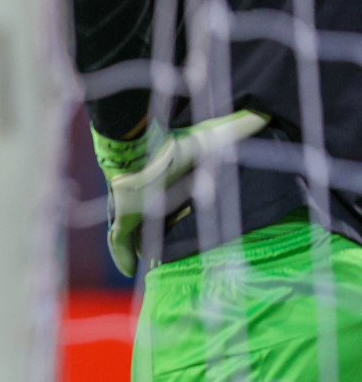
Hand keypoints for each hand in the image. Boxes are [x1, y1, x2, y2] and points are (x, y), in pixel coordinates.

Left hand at [92, 109, 269, 275]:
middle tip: (179, 258)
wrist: (136, 149)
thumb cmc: (171, 147)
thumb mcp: (209, 140)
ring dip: (143, 248)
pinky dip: (122, 256)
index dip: (186, 219)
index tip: (202, 232)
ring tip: (155, 267)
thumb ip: (237, 127)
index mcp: (171, 187)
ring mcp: (134, 210)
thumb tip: (264, 114)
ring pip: (138, 235)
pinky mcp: (122, 218)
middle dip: (164, 238)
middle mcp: (152, 201)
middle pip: (158, 225)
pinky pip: (119, 241)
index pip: (179, 208)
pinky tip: (127, 269)